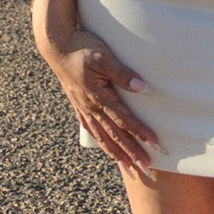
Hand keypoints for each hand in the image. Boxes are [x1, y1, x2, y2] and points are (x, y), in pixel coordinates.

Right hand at [36, 13, 161, 180]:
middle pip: (115, 135)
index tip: (157, 145)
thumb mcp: (103, 56)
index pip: (125, 120)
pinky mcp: (78, 104)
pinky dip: (100, 141)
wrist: (56, 45)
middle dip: (132, 152)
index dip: (141, 133)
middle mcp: (90, 106)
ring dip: (117, 153)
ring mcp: (83, 107)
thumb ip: (122, 73)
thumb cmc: (81, 47)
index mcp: (98, 96)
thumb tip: (143, 88)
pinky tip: (106, 148)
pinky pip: (90, 128)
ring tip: (129, 168)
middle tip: (148, 168)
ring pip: (102, 136)